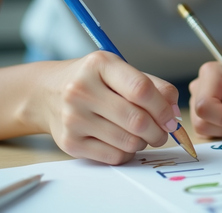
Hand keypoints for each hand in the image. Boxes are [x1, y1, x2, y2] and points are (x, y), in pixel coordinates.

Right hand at [36, 51, 181, 164]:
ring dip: (144, 142)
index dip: (163, 108)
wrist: (47, 93)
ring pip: (128, 141)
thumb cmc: (93, 81)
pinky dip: (127, 152)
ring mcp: (73, 117)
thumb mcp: (120, 71)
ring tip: (142, 134)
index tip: (172, 118)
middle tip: (163, 132)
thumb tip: (174, 111)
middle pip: (137, 120)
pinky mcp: (70, 142)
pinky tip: (123, 141)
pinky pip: (114, 156)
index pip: (141, 90)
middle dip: (159, 131)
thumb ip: (153, 86)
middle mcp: (81, 90)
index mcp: (99, 65)